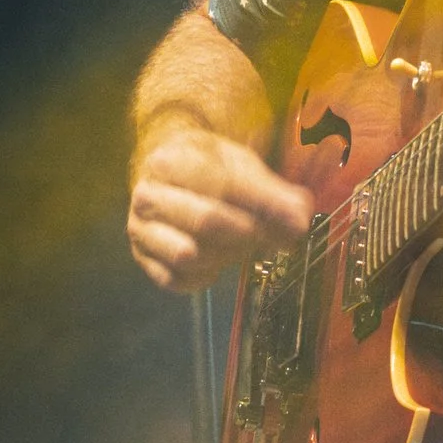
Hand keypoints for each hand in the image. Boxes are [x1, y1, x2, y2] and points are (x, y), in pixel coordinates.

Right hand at [128, 124, 314, 292]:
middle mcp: (147, 196)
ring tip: (245, 246)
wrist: (165, 175)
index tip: (296, 221)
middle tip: (277, 238)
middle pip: (206, 221)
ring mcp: (140, 230)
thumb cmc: (206, 168)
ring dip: (227, 256)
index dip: (264, 204)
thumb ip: (272, 192)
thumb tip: (302, 215)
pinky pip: (177, 280)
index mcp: (169, 161)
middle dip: (249, 233)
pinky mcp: (143, 260)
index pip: (222, 185)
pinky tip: (218, 262)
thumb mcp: (240, 166)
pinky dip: (204, 277)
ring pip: (189, 255)